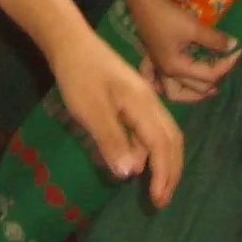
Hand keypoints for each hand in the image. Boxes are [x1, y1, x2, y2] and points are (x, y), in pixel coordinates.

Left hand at [46, 30, 183, 207]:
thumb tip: (130, 174)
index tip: (158, 200)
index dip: (163, 175)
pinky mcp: (133, 99)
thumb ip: (111, 141)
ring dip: (162, 162)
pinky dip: (148, 149)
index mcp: (144, 106)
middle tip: (161, 200)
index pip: (162, 146)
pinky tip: (136, 161)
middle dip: (171, 172)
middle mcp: (151, 103)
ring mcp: (143, 100)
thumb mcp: (91, 111)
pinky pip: (149, 129)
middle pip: (172, 142)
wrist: (70, 42)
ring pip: (163, 135)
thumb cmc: (79, 76)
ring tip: (154, 186)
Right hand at [125, 0, 240, 103]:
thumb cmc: (167, 16)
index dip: (226, 64)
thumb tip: (234, 45)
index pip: (208, 75)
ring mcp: (158, 67)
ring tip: (207, 89)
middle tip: (225, 66)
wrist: (144, 2)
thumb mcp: (193, 27)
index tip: (238, 51)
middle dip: (213, 80)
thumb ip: (214, 39)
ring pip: (173, 93)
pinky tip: (169, 85)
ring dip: (190, 94)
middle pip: (194, 88)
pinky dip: (163, 86)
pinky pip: (156, 81)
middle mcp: (166, 72)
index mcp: (176, 67)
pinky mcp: (154, 60)